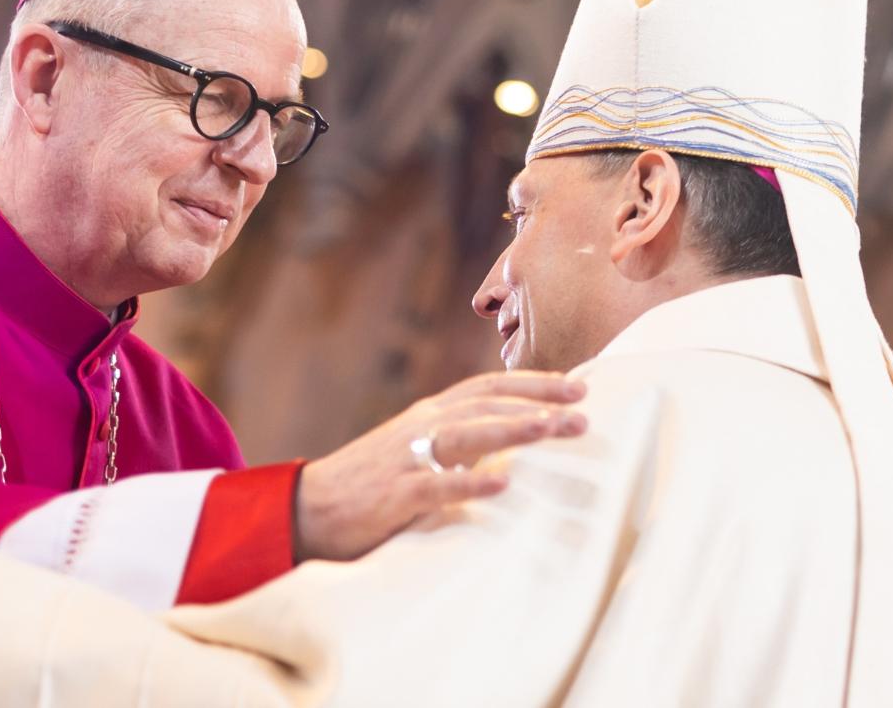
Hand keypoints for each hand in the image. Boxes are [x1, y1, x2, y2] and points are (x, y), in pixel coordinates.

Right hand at [294, 370, 586, 561]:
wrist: (307, 509)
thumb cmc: (375, 480)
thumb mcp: (421, 447)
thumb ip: (463, 437)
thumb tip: (519, 433)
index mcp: (433, 412)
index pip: (491, 386)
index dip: (536, 382)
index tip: (579, 386)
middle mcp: (423, 425)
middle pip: (488, 405)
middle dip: (538, 404)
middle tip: (584, 410)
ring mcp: (407, 458)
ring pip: (466, 434)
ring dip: (511, 428)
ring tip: (552, 428)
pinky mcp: (393, 495)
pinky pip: (435, 486)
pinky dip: (469, 482)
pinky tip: (502, 483)